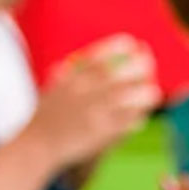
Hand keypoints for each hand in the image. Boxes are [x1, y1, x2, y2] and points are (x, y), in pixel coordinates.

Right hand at [23, 35, 158, 163]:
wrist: (35, 146)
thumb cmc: (41, 120)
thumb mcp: (49, 92)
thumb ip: (60, 78)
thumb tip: (64, 66)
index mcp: (70, 80)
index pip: (96, 58)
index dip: (115, 48)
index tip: (130, 42)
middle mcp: (82, 93)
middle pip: (116, 74)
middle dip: (136, 66)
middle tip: (149, 63)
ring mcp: (92, 112)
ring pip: (125, 98)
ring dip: (142, 94)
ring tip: (153, 93)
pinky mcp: (99, 132)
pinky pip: (123, 122)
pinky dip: (133, 119)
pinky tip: (140, 118)